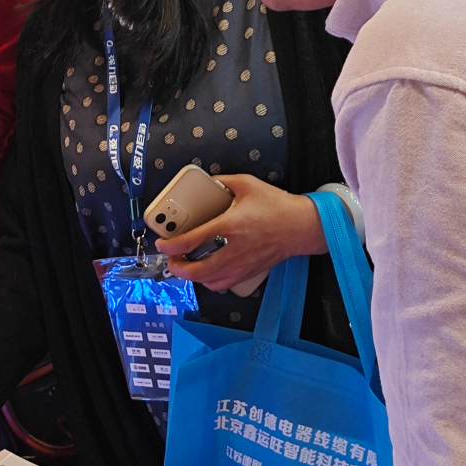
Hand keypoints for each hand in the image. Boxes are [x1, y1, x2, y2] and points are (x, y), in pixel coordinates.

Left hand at [156, 174, 325, 292]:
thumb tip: (206, 182)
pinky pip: (222, 284)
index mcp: (230, 226)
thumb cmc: (277, 206)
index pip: (192, 241)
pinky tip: (205, 271)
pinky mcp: (249, 272)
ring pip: (208, 281)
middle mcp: (234, 249)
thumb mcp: (247, 184)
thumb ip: (222, 181)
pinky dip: (209, 281)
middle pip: (197, 270)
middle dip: (177, 267)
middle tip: (170, 259)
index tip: (162, 244)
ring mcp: (242, 264)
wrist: (302, 226)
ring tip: (184, 265)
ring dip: (191, 276)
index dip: (171, 245)